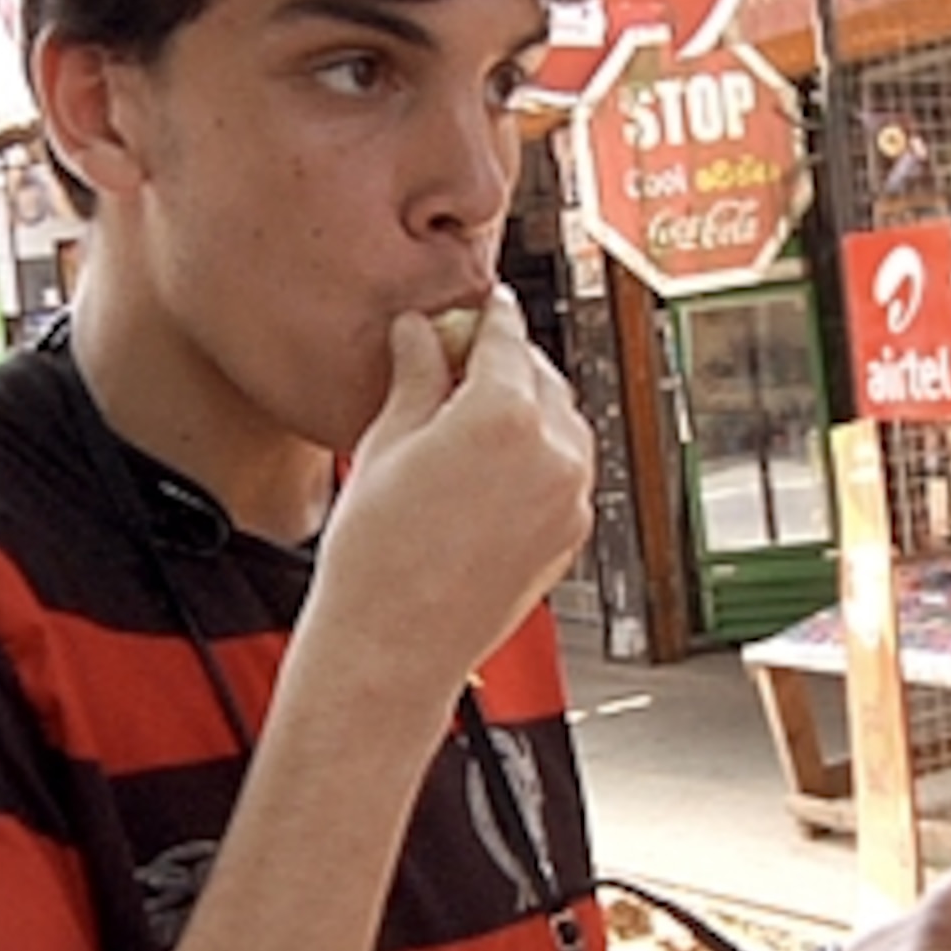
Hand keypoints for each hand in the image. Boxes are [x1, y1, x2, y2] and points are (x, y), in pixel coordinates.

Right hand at [317, 294, 594, 682]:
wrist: (395, 646)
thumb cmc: (378, 558)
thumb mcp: (386, 442)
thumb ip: (416, 374)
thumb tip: (421, 332)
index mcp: (505, 414)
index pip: (506, 336)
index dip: (489, 314)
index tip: (483, 304)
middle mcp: (553, 451)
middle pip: (541, 376)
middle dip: (507, 362)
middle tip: (462, 361)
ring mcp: (571, 495)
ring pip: (562, 423)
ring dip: (528, 408)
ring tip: (469, 421)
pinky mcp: (573, 533)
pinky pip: (565, 470)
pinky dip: (538, 454)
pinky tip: (489, 468)